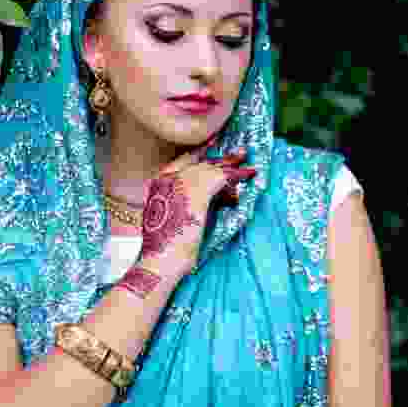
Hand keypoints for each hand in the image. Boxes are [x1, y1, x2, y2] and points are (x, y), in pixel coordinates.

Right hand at [138, 135, 256, 280]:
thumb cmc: (167, 248)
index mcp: (158, 184)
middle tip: (240, 154)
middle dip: (221, 160)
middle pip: (199, 162)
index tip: (211, 145)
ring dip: (233, 167)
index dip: (199, 154)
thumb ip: (190, 203)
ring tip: (249, 167)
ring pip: (212, 168)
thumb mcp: (174, 219)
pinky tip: (249, 174)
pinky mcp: (197, 192)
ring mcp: (181, 183)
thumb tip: (216, 198)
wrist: (162, 261)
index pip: (182, 161)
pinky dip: (238, 175)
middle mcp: (168, 178)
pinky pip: (223, 177)